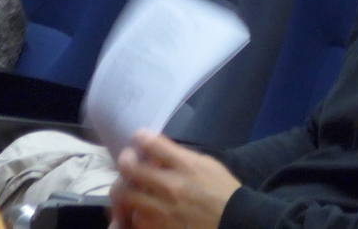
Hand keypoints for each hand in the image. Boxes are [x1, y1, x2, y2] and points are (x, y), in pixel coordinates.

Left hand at [110, 130, 240, 228]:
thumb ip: (181, 156)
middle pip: (130, 168)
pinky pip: (135, 219)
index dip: (140, 137)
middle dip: (125, 160)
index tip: (138, 138)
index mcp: (185, 166)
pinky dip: (134, 212)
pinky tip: (139, 208)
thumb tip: (157, 153)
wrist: (233, 221)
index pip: (151, 144)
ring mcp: (162, 211)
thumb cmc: (221, 189)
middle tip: (127, 160)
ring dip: (126, 188)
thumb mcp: (206, 164)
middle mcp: (170, 186)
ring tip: (129, 186)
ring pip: (126, 196)